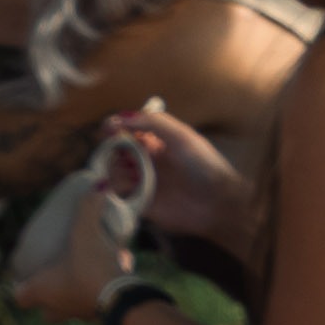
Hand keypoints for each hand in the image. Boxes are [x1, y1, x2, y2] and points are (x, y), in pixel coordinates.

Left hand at [12, 191, 124, 321]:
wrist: (121, 300)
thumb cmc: (91, 267)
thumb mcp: (86, 232)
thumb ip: (88, 207)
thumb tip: (99, 183)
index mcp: (42, 290)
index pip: (20, 296)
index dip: (21, 286)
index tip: (28, 274)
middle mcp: (57, 308)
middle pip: (45, 309)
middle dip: (50, 293)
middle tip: (58, 273)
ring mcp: (79, 314)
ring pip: (72, 307)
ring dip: (77, 291)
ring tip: (87, 269)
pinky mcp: (101, 316)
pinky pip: (97, 301)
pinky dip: (103, 288)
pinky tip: (116, 268)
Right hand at [95, 102, 254, 254]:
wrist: (217, 202)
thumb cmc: (203, 164)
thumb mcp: (179, 135)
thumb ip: (150, 123)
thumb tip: (116, 119)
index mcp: (157, 142)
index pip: (128, 131)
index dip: (115, 128)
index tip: (107, 129)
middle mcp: (148, 161)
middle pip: (118, 151)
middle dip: (112, 149)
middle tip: (115, 152)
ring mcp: (144, 183)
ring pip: (115, 172)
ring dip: (113, 169)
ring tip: (124, 172)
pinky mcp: (142, 204)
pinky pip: (120, 196)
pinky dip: (112, 191)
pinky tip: (113, 186)